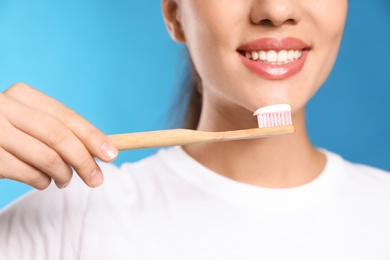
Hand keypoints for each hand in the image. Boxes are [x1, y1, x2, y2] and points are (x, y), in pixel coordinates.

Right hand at [0, 83, 117, 188]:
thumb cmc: (9, 131)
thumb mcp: (31, 120)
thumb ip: (59, 129)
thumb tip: (101, 149)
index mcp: (23, 95)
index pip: (67, 117)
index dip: (93, 136)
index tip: (112, 154)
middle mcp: (5, 109)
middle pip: (59, 137)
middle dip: (84, 161)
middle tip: (97, 179)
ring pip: (46, 158)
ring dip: (64, 175)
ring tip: (65, 180)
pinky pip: (27, 174)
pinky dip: (42, 182)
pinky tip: (43, 181)